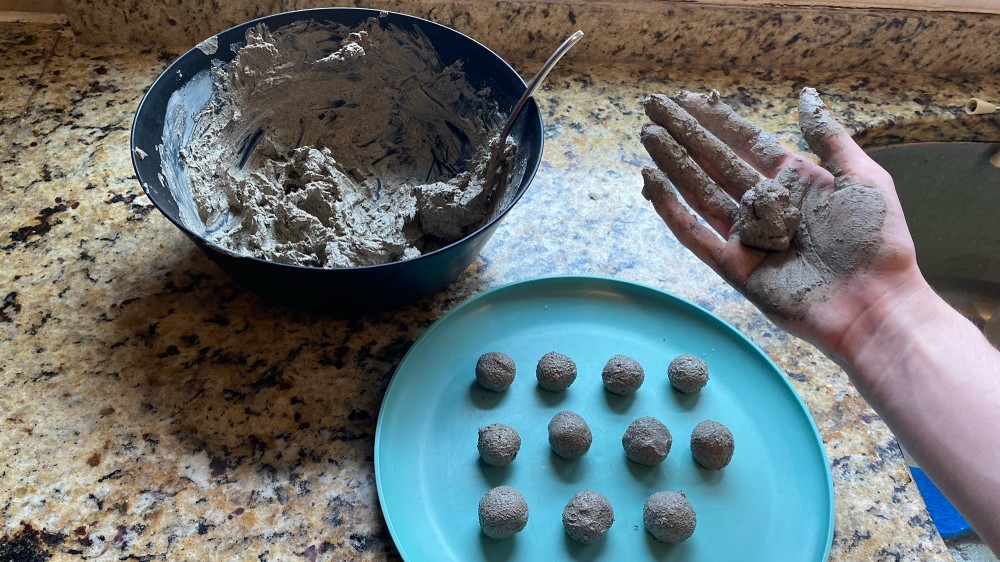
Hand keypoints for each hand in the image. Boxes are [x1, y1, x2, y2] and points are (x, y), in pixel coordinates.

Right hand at [640, 88, 926, 356]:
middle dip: (685, 133)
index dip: (716, 120)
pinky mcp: (733, 267)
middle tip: (653, 106)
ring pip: (700, 191)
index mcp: (796, 182)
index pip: (746, 143)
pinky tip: (652, 182)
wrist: (873, 305)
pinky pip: (695, 234)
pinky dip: (672, 209)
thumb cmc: (876, 242)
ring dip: (673, 163)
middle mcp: (766, 206)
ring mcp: (747, 237)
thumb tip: (805, 95)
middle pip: (716, 161)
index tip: (687, 99)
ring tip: (647, 135)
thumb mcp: (862, 178)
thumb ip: (828, 137)